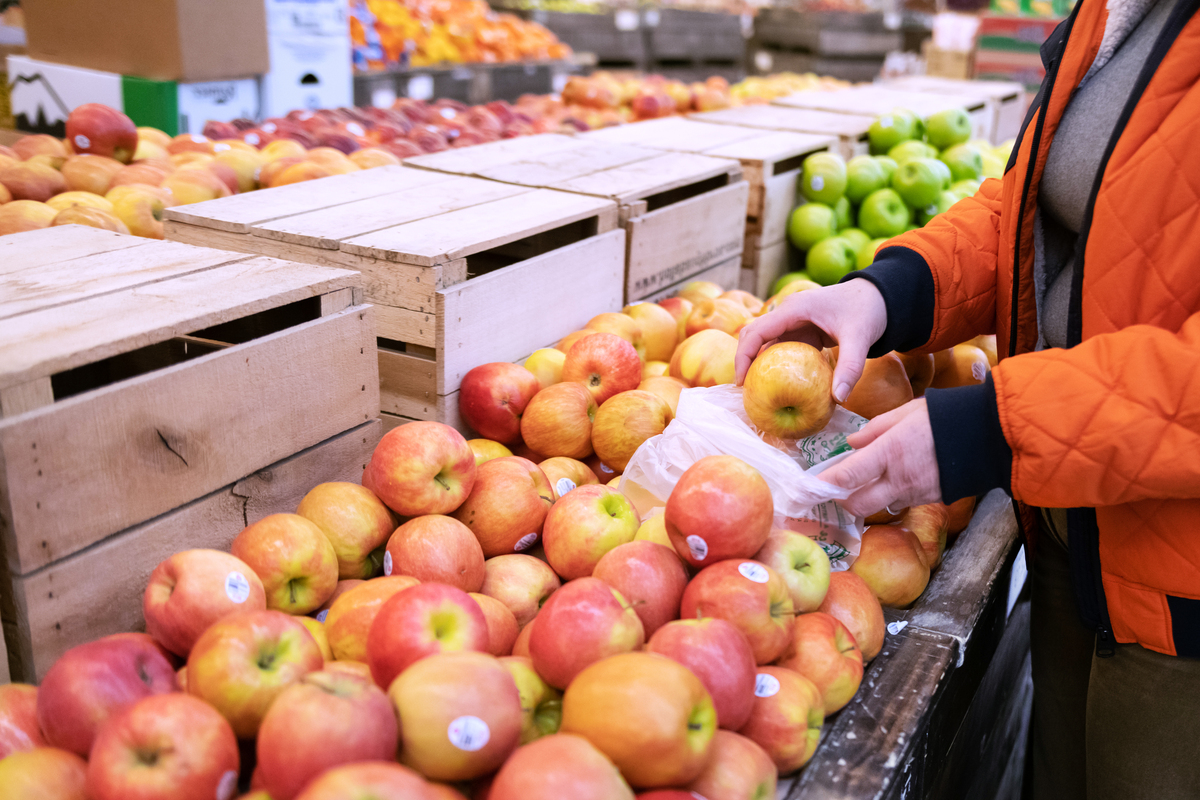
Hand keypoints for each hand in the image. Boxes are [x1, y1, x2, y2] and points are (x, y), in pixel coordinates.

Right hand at [735, 279, 887, 402]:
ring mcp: (794, 322)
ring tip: (757, 393)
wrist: (880, 295)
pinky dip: (778, 367)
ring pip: (766, 344)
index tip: (741, 382)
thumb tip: (838, 399)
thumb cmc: (868, 309)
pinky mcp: (803, 331)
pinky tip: (780, 386)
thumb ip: (850, 368)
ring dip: (760, 365)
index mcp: (794, 309)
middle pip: (754, 336)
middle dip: (745, 362)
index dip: (743, 356)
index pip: (756, 331)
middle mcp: (788, 314)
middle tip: (745, 391)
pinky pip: (783, 350)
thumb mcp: (860, 338)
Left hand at [818, 399, 941, 517]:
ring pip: (880, 505)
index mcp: (889, 452)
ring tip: (868, 480)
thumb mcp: (904, 413)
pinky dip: (892, 494)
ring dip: (869, 498)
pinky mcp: (929, 499)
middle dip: (843, 499)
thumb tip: (851, 443)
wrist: (986, 435)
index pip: (847, 476)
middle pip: (858, 504)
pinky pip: (902, 502)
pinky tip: (896, 479)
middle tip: (838, 487)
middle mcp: (899, 478)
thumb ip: (874, 430)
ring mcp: (915, 492)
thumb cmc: (943, 417)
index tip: (811, 486)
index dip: (825, 484)